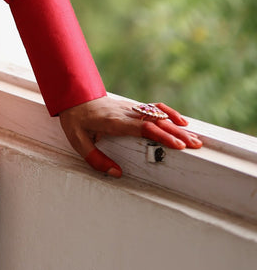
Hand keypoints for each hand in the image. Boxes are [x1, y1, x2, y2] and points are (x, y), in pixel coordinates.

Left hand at [59, 95, 202, 177]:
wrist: (73, 95)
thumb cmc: (75, 120)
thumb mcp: (78, 141)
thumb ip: (96, 159)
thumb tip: (117, 173)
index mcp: (114, 122)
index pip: (143, 128)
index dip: (162, 135)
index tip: (178, 145)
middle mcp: (125, 113)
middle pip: (156, 122)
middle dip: (177, 134)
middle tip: (195, 145)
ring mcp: (130, 108)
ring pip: (158, 115)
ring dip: (177, 126)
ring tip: (195, 138)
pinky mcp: (132, 108)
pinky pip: (154, 109)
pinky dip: (169, 113)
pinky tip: (181, 122)